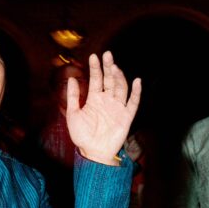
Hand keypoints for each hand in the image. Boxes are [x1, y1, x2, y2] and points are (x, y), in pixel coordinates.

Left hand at [67, 51, 140, 165]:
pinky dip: (136, 92)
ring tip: (115, 67)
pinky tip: (137, 81)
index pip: (96, 79)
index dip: (95, 68)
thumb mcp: (73, 115)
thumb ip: (73, 97)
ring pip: (121, 88)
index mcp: (94, 99)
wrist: (93, 153)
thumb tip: (71, 78)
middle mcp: (107, 100)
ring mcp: (117, 107)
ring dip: (119, 77)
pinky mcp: (126, 116)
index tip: (93, 56)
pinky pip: (133, 103)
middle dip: (108, 67)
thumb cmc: (82, 136)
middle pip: (110, 80)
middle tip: (107, 55)